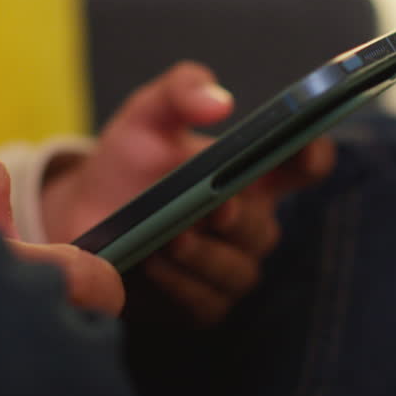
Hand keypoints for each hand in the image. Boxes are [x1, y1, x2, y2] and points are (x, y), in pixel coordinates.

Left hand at [42, 62, 334, 323]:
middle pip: (266, 229)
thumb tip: (221, 101)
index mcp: (251, 173)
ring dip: (204, 255)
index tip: (301, 147)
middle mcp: (249, 224)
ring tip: (169, 237)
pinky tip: (151, 265)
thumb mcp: (148, 113)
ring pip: (238, 271)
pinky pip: (204, 302)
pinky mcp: (199, 305)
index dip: (313, 156)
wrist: (81, 214)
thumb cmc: (128, 161)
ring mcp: (228, 268)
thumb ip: (181, 90)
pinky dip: (178, 284)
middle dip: (240, 219)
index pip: (304, 166)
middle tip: (214, 207)